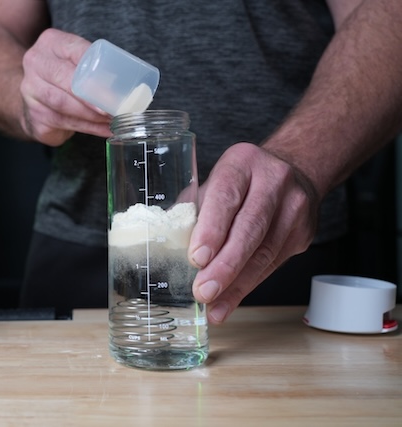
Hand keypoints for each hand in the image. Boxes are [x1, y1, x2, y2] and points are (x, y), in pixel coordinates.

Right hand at [19, 29, 110, 145]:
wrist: (34, 96)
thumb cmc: (64, 76)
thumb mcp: (75, 61)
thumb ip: (94, 65)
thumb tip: (132, 86)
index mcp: (50, 43)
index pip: (75, 51)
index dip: (94, 70)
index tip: (113, 87)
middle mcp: (35, 64)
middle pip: (65, 81)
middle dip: (92, 98)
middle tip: (114, 108)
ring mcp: (30, 92)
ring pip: (63, 105)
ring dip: (92, 116)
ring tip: (113, 120)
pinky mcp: (34, 116)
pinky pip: (63, 123)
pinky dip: (88, 129)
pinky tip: (104, 130)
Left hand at [188, 142, 319, 323]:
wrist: (295, 172)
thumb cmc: (241, 182)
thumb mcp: (214, 182)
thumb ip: (193, 209)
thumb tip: (165, 244)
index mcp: (242, 163)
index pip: (226, 197)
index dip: (212, 230)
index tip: (197, 258)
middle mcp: (273, 181)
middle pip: (250, 229)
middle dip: (225, 265)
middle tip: (204, 291)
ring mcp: (293, 208)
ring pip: (265, 253)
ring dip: (236, 285)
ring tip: (214, 306)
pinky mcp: (303, 234)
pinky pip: (273, 264)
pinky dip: (248, 286)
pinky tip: (230, 300)